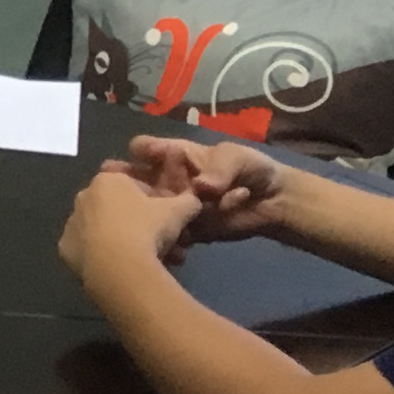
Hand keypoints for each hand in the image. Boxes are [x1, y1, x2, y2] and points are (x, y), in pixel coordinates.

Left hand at [60, 159, 207, 283]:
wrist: (117, 267)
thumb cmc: (147, 229)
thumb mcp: (179, 211)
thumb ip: (188, 200)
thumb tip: (192, 199)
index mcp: (108, 180)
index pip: (137, 187)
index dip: (158, 205)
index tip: (171, 223)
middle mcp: (84, 197)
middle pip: (122, 212)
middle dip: (146, 228)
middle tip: (168, 248)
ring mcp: (72, 224)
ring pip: (107, 233)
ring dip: (130, 245)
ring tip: (153, 265)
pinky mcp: (65, 250)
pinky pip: (92, 252)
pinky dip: (108, 259)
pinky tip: (126, 271)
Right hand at [116, 133, 298, 243]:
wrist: (276, 204)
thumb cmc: (254, 169)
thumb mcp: (237, 158)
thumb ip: (219, 169)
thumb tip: (201, 188)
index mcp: (176, 155)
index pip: (146, 148)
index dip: (140, 152)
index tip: (139, 158)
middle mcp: (168, 180)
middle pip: (137, 181)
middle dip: (126, 187)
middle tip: (118, 195)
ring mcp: (174, 206)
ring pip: (148, 211)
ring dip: (146, 218)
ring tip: (151, 225)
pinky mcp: (186, 229)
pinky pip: (169, 235)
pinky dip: (170, 241)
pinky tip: (176, 245)